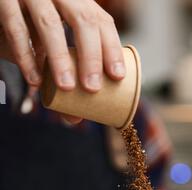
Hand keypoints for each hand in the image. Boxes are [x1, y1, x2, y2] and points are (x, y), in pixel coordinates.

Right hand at [0, 0, 124, 91]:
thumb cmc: (27, 29)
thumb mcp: (47, 48)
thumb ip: (61, 76)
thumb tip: (75, 118)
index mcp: (75, 0)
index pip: (101, 20)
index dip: (112, 48)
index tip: (117, 77)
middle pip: (83, 18)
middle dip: (91, 55)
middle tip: (92, 88)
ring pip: (50, 22)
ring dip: (60, 57)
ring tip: (66, 87)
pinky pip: (16, 27)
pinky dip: (26, 56)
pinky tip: (34, 80)